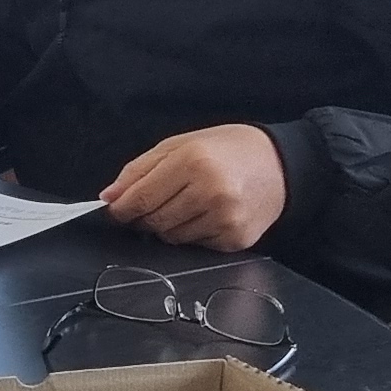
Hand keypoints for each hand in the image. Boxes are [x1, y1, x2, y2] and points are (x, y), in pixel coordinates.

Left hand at [103, 125, 289, 251]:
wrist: (281, 163)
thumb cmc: (226, 150)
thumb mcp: (179, 145)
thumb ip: (139, 170)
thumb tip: (109, 197)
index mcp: (192, 162)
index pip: (140, 199)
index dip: (121, 208)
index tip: (116, 210)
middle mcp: (210, 192)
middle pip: (153, 221)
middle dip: (144, 216)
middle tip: (154, 203)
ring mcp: (225, 219)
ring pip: (171, 237)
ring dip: (168, 225)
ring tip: (187, 203)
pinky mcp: (236, 238)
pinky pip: (196, 245)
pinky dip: (192, 233)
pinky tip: (206, 214)